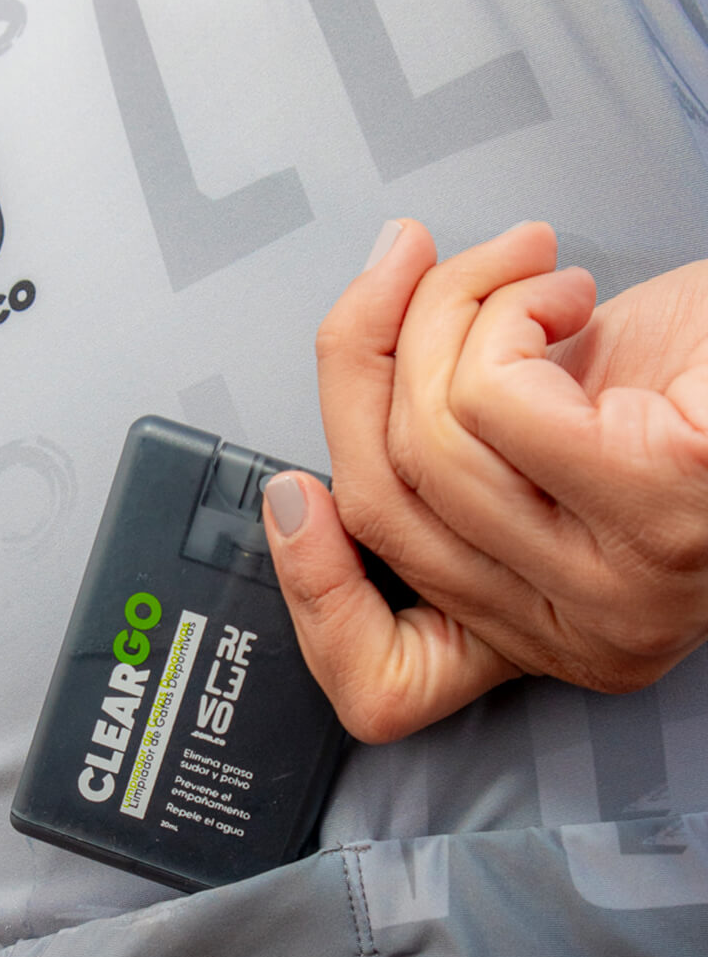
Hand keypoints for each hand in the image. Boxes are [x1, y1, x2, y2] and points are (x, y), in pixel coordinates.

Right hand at [263, 220, 707, 742]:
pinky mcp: (656, 505)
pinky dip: (506, 306)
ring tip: (521, 269)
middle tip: (403, 270)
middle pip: (379, 506)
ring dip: (452, 307)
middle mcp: (576, 634)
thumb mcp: (548, 441)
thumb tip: (351, 409)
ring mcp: (618, 585)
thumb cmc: (704, 384)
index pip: (384, 686)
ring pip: (426, 438)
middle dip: (362, 355)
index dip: (308, 594)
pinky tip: (564, 289)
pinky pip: (488, 394)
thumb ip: (456, 464)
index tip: (290, 496)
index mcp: (541, 635)